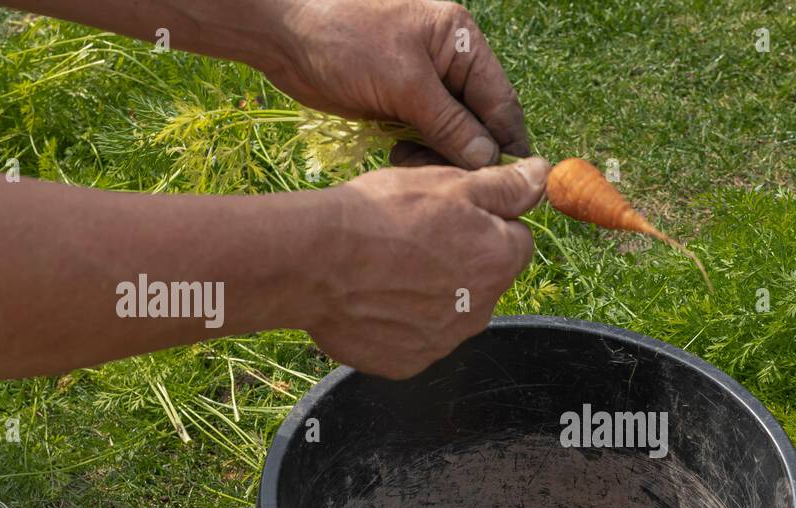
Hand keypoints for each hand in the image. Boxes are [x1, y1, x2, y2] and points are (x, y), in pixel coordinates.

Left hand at [268, 0, 528, 168]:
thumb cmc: (345, 40)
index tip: (513, 182)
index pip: (500, 101)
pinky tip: (401, 159)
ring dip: (443, 158)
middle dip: (472, 155)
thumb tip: (488, 161)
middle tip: (460, 185)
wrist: (282, 35)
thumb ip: (450, 123)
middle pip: (480, 122)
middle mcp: (449, 64)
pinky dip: (421, 155)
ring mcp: (424, 87)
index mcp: (461, 43)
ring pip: (453, 136)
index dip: (508, 143)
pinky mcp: (401, 106)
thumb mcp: (404, 82)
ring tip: (420, 169)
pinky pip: (426, 139)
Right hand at [301, 156, 548, 378]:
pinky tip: (373, 299)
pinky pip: (413, 338)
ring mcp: (444, 342)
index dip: (485, 223)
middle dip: (459, 261)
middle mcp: (481, 311)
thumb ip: (505, 187)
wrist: (315, 261)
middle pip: (483, 280)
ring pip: (449, 310)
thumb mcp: (451, 184)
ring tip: (387, 269)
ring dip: (429, 292)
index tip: (449, 215)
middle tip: (412, 239)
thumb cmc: (383, 215)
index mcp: (500, 263)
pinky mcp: (409, 363)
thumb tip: (544, 176)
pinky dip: (399, 321)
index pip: (516, 240)